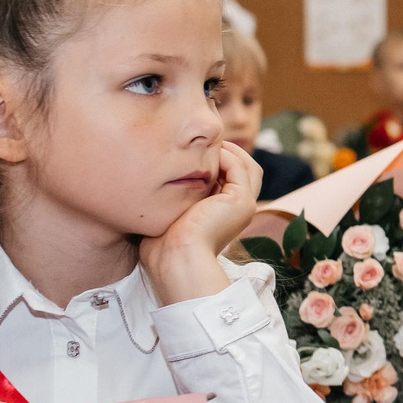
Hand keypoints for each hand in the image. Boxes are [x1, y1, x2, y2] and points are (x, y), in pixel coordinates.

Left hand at [139, 140, 262, 305]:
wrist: (175, 260)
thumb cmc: (164, 247)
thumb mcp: (170, 216)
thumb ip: (172, 200)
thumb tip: (153, 183)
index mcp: (226, 216)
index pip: (232, 181)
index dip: (218, 164)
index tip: (195, 152)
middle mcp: (240, 211)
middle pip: (248, 172)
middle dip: (230, 153)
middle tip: (206, 143)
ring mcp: (244, 206)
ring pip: (249, 167)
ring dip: (230, 151)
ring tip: (208, 143)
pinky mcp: (241, 200)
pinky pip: (239, 167)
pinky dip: (226, 155)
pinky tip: (204, 154)